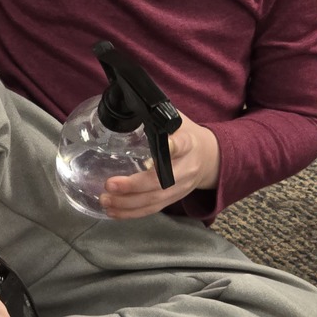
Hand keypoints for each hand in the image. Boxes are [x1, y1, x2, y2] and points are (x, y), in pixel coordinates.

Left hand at [97, 112, 219, 218]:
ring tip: (106, 200)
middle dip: (134, 186)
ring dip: (128, 204)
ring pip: (155, 200)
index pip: (180, 144)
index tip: (163, 144)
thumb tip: (125, 103)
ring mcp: (181, 187)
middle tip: (109, 184)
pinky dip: (132, 213)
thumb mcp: (178, 121)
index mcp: (187, 143)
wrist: (210, 158)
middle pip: (161, 182)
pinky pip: (152, 209)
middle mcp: (186, 168)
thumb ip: (156, 117)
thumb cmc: (187, 135)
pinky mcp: (174, 199)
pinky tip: (114, 212)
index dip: (171, 147)